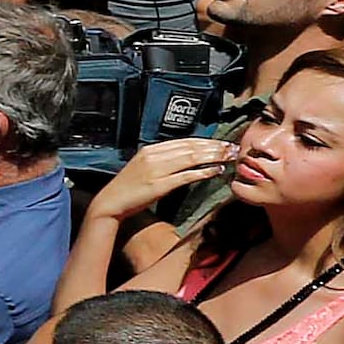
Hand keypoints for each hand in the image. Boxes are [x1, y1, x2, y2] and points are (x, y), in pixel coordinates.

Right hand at [89, 134, 231, 222]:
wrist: (110, 202)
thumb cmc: (129, 188)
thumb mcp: (145, 167)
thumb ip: (164, 160)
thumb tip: (188, 158)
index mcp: (151, 149)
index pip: (185, 141)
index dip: (207, 141)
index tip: (223, 143)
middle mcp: (154, 155)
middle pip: (191, 147)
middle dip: (215, 147)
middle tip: (233, 148)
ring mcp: (157, 170)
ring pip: (191, 158)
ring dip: (214, 157)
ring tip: (230, 157)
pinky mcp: (159, 185)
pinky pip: (186, 176)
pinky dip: (203, 172)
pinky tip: (216, 171)